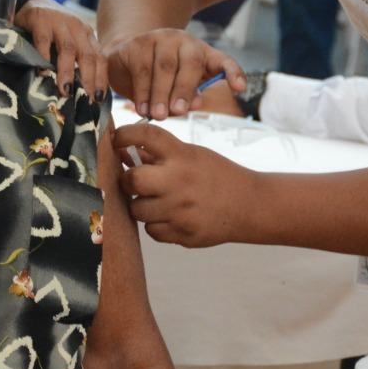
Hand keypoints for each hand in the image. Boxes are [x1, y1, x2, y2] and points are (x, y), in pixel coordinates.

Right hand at [14, 0, 108, 101]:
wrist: (31, 1)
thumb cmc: (51, 29)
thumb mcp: (68, 41)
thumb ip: (75, 60)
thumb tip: (79, 94)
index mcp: (88, 35)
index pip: (100, 59)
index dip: (101, 79)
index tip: (99, 99)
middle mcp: (77, 28)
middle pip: (88, 56)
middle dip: (88, 80)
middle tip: (85, 100)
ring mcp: (59, 22)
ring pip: (69, 49)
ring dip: (67, 72)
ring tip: (66, 91)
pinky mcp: (41, 20)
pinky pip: (43, 41)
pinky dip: (43, 58)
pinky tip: (42, 73)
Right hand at [105, 29, 245, 119]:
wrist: (126, 58)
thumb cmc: (159, 78)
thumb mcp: (178, 90)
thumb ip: (188, 97)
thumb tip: (193, 104)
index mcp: (202, 53)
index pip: (224, 62)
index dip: (234, 73)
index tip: (240, 89)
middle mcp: (184, 41)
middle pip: (190, 63)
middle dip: (185, 90)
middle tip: (179, 112)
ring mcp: (159, 38)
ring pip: (164, 67)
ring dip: (161, 94)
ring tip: (157, 115)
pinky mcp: (136, 43)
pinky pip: (141, 68)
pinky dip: (142, 92)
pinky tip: (141, 108)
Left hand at [113, 122, 255, 246]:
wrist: (250, 206)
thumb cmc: (217, 176)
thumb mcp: (193, 156)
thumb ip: (160, 155)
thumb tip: (124, 152)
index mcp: (183, 156)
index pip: (145, 136)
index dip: (125, 134)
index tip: (117, 139)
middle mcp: (179, 181)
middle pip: (132, 181)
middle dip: (127, 181)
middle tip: (133, 182)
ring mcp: (181, 210)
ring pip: (137, 211)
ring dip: (141, 206)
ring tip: (156, 201)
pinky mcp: (183, 234)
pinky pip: (152, 231)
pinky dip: (156, 225)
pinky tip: (170, 216)